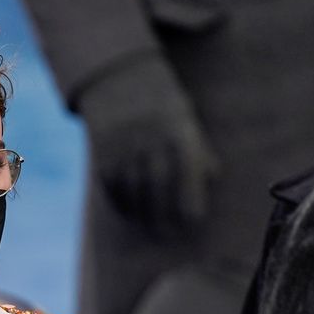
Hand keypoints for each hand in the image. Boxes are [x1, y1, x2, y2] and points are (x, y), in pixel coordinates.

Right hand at [76, 53, 218, 232]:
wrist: (119, 78)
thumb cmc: (162, 105)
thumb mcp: (187, 119)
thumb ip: (199, 149)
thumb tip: (211, 179)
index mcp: (179, 134)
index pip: (187, 180)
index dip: (189, 205)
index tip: (192, 223)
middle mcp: (151, 141)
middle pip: (159, 190)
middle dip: (164, 216)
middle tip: (168, 235)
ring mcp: (124, 147)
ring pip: (134, 192)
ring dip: (141, 214)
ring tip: (148, 226)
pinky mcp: (103, 152)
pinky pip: (112, 186)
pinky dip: (120, 203)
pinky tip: (128, 212)